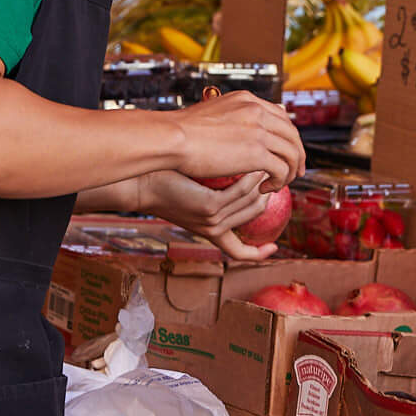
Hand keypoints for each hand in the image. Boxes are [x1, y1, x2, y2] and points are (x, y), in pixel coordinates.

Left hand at [136, 169, 278, 261]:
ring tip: (263, 161)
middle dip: (267, 193)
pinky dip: (249, 176)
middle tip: (270, 170)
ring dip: (261, 180)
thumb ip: (215, 192)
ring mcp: (212, 220)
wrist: (141, 182)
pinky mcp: (209, 207)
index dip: (259, 254)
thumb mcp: (195, 192)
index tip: (274, 248)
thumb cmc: (166, 181)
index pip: (239, 253)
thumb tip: (239, 179)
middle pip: (255, 214)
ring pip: (252, 202)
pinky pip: (241, 191)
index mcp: (210, 233)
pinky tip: (251, 161)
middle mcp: (213, 230)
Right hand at [172, 90, 304, 188]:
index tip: (285, 150)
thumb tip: (234, 126)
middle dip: (296, 154)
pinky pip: (281, 169)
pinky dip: (279, 181)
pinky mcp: (257, 153)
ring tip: (279, 184)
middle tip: (295, 171)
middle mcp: (257, 110)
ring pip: (291, 152)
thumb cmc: (179, 131)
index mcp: (246, 100)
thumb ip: (228, 117)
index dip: (287, 135)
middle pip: (292, 133)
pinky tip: (266, 188)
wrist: (170, 138)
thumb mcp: (209, 113)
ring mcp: (259, 131)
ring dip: (290, 171)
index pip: (280, 115)